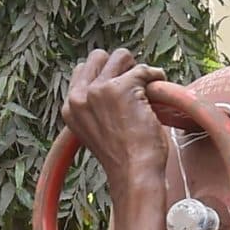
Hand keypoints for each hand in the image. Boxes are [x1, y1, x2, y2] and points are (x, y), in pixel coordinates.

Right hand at [63, 49, 169, 194]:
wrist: (134, 174)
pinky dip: (156, 76)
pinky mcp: (121, 88)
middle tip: (135, 84)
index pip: (82, 70)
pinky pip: (144, 69)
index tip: (122, 88)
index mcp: (70, 108)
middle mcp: (79, 96)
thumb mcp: (96, 132)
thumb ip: (95, 109)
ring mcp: (99, 90)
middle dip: (119, 65)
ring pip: (121, 55)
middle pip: (98, 56)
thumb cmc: (123, 160)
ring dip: (137, 68)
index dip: (105, 75)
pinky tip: (159, 90)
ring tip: (147, 87)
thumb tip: (109, 85)